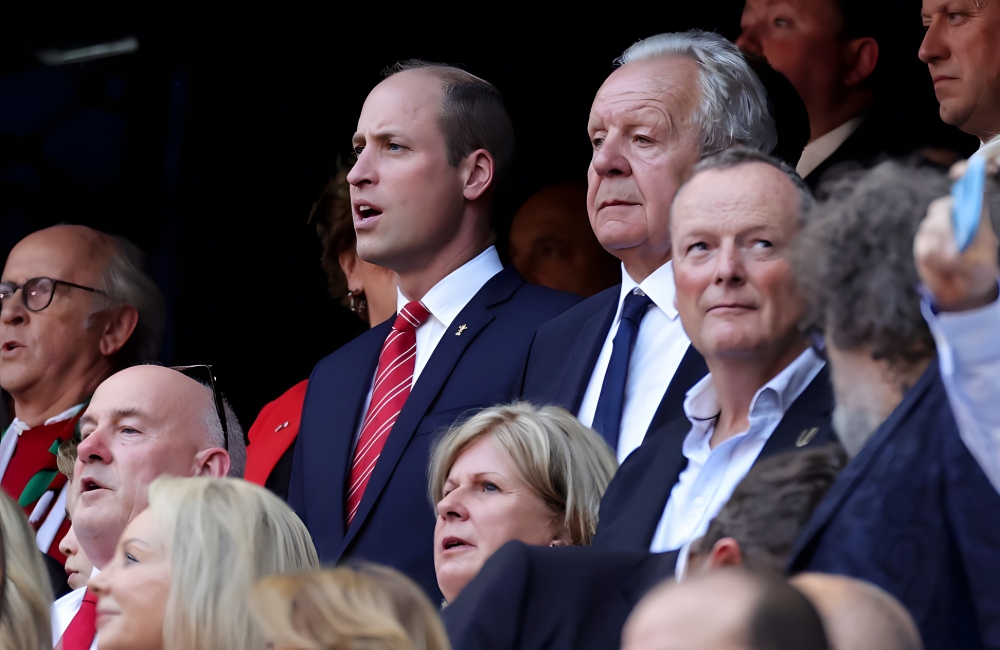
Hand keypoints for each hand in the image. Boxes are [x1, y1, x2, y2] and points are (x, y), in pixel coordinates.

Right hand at [913, 156, 999, 311]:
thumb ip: (966, 257)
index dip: (964, 176)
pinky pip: (923, 248)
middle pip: (941, 209)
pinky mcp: (922, 241)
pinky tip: (942, 267)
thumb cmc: (977, 272)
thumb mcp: (980, 265)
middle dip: (944, 231)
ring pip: (930, 231)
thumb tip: (948, 255)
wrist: (961, 291)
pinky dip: (932, 260)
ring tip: (953, 266)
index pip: (969, 188)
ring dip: (940, 252)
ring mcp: (935, 228)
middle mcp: (953, 216)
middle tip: (952, 256)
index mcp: (974, 213)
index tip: (959, 172)